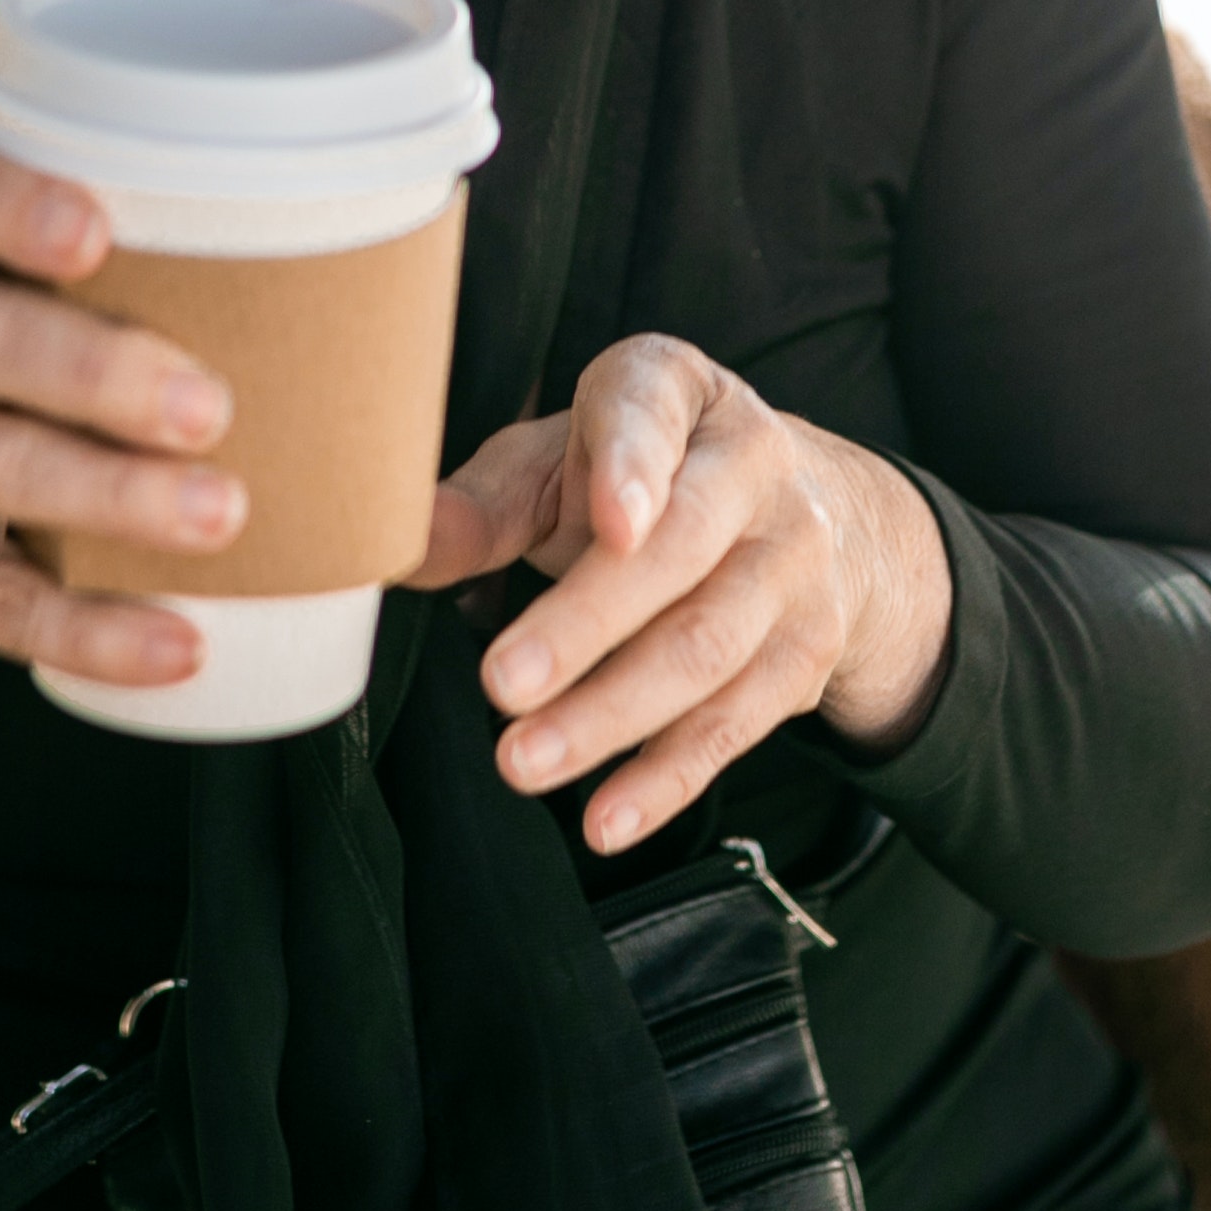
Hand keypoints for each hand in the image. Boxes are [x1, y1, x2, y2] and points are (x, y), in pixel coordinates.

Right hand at [0, 129, 245, 735]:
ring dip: (105, 493)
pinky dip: (88, 629)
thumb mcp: (2, 281)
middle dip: (89, 368)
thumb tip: (424, 438)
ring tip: (219, 513)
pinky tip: (176, 644)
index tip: (97, 231)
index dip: (6, 203)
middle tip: (210, 406)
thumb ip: (163, 293)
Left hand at [416, 337, 952, 857]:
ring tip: (523, 761)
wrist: (805, 512)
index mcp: (678, 393)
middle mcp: (754, 466)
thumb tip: (401, 542)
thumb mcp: (561, 465)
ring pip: (708, 647)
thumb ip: (486, 504)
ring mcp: (794, 561)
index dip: (633, 463)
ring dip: (612, 715)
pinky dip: (668, 777)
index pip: (654, 411)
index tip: (608, 521)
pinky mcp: (808, 650)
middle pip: (680, 549)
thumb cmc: (640, 479)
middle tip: (501, 683)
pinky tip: (606, 818)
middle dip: (589, 623)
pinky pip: (738, 722)